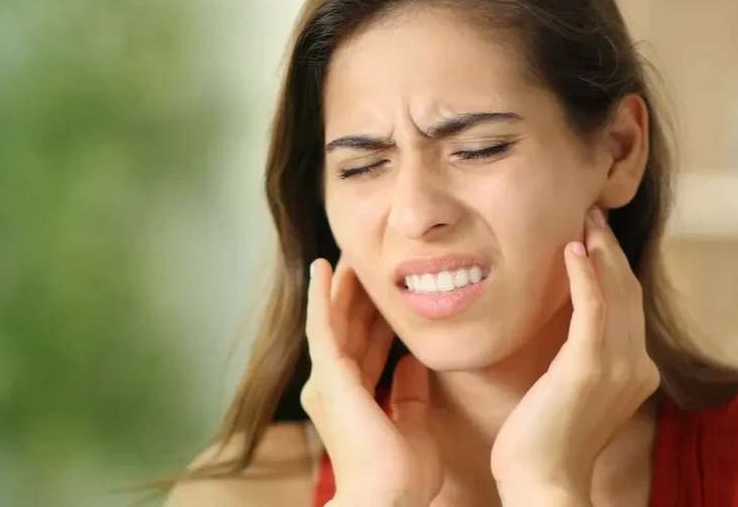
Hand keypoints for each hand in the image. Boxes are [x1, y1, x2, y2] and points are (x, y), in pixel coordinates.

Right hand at [301, 257, 440, 506]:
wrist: (385, 498)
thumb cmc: (401, 476)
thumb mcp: (416, 426)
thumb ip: (410, 395)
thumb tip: (413, 363)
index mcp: (355, 399)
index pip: (369, 349)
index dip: (379, 320)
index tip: (390, 294)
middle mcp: (335, 387)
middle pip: (350, 329)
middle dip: (359, 296)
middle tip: (368, 261)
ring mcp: (328, 380)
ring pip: (336, 321)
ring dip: (341, 287)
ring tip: (347, 254)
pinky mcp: (328, 375)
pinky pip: (323, 326)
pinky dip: (321, 296)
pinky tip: (322, 267)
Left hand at [490, 207, 660, 501]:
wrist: (542, 480)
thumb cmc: (543, 441)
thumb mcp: (569, 391)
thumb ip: (578, 359)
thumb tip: (566, 330)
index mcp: (636, 371)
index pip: (629, 305)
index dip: (614, 266)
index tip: (594, 234)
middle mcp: (636, 366)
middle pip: (628, 291)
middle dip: (610, 248)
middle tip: (592, 212)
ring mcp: (617, 367)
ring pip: (615, 293)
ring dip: (599, 251)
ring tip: (585, 219)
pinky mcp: (589, 367)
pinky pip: (593, 310)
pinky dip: (586, 276)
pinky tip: (573, 249)